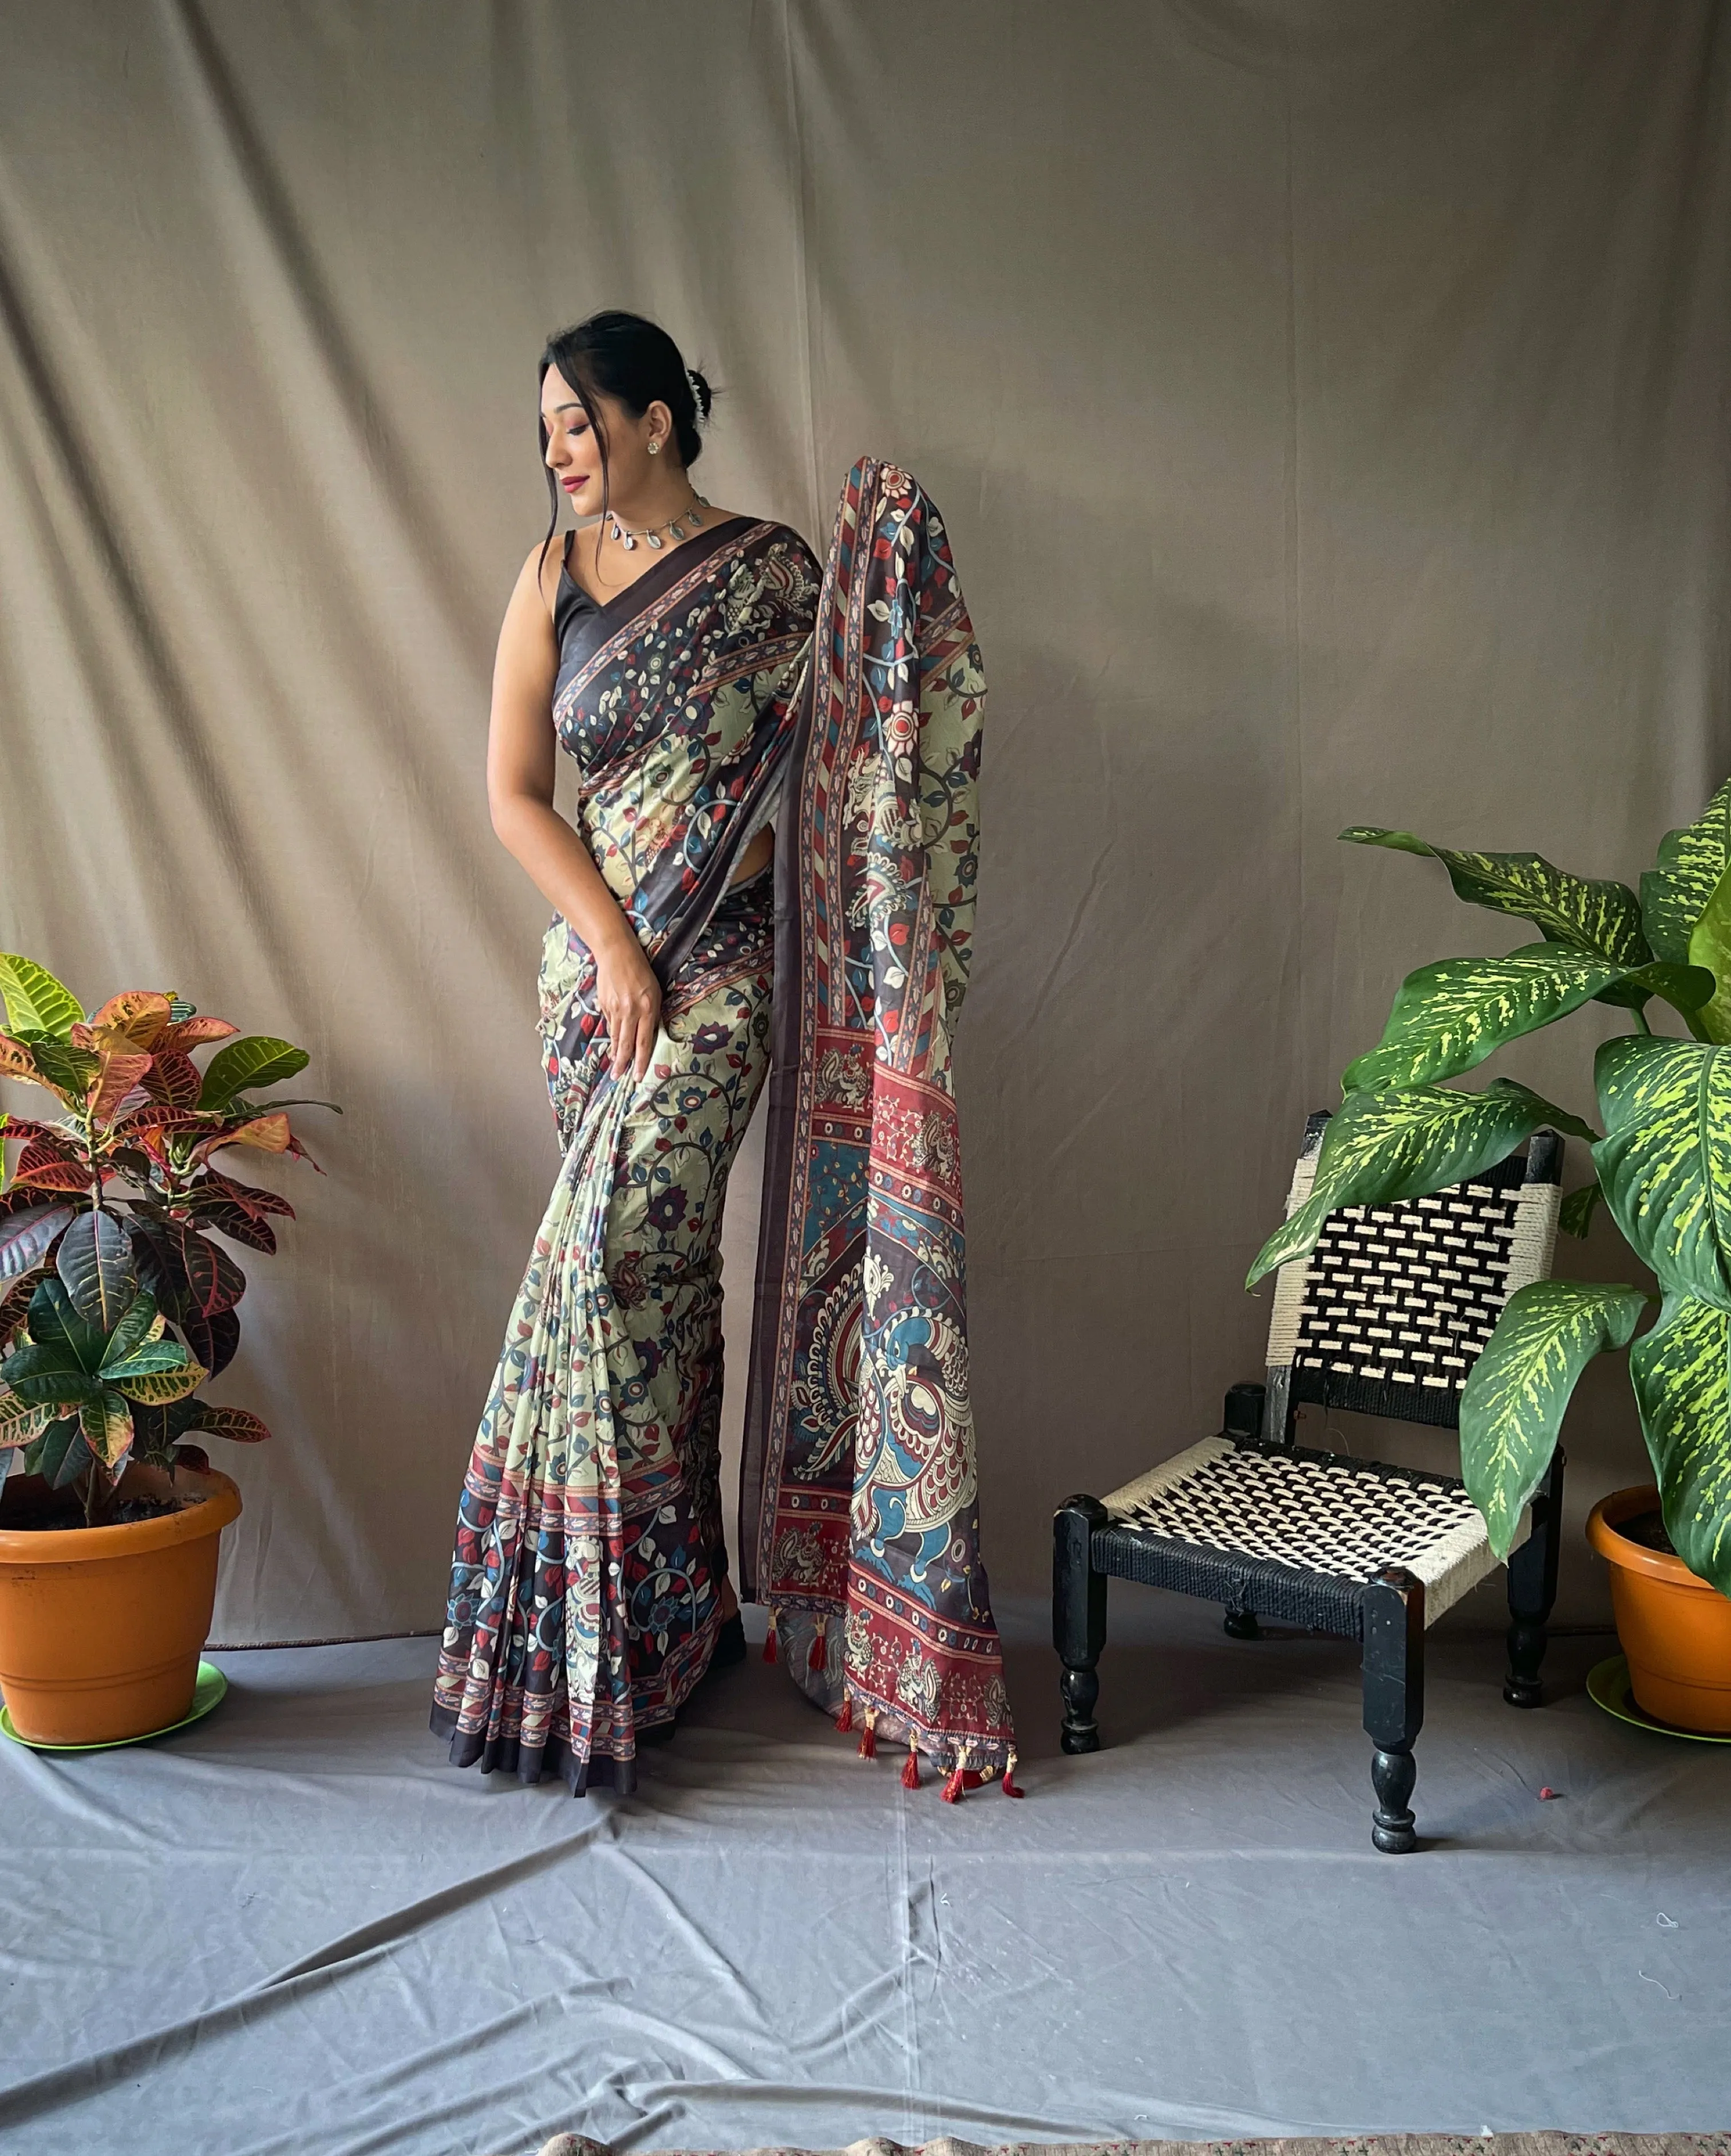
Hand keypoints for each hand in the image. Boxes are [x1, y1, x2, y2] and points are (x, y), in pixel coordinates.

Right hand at [593, 930, 661, 1082]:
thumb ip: (652, 1015)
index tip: (638, 1075)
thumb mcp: (655, 993)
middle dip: (623, 1063)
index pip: (644, 1042)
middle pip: (626, 1044)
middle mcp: (631, 1011)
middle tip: (619, 1077)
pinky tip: (612, 1042)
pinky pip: (609, 1023)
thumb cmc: (641, 972)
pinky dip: (611, 1033)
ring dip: (615, 1052)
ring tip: (615, 1065)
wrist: (617, 953)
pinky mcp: (604, 1004)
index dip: (641, 1061)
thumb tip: (648, 1035)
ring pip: (615, 1036)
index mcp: (647, 1009)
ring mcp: (615, 1009)